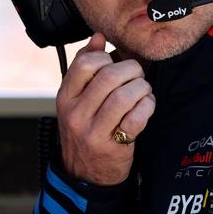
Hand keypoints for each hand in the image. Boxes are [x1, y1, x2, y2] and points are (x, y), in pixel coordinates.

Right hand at [56, 32, 155, 184]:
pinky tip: (146, 106)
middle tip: (137, 75)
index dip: (107, 57)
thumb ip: (85, 67)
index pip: (86, 63)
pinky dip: (147, 107)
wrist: (84, 176)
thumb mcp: (76, 100)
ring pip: (125, 96)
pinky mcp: (113, 146)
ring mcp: (93, 132)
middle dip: (132, 70)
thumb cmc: (85, 128)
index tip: (116, 62)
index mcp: (65, 97)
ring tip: (143, 91)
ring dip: (142, 88)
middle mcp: (76, 114)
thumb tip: (98, 36)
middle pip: (109, 76)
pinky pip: (137, 118)